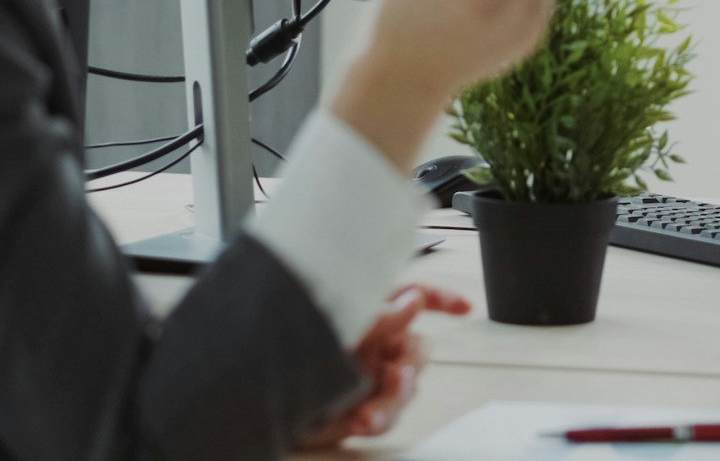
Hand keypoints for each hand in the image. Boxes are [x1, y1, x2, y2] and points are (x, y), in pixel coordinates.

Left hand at [297, 285, 469, 447]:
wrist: (257, 405)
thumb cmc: (285, 355)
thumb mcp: (334, 329)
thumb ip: (378, 317)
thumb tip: (414, 300)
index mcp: (367, 315)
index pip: (411, 297)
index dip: (441, 299)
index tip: (463, 307)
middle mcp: (373, 344)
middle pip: (415, 350)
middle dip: (410, 366)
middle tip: (397, 376)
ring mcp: (369, 377)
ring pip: (406, 388)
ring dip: (393, 400)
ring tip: (371, 413)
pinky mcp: (363, 407)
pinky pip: (387, 416)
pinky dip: (378, 420)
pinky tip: (362, 422)